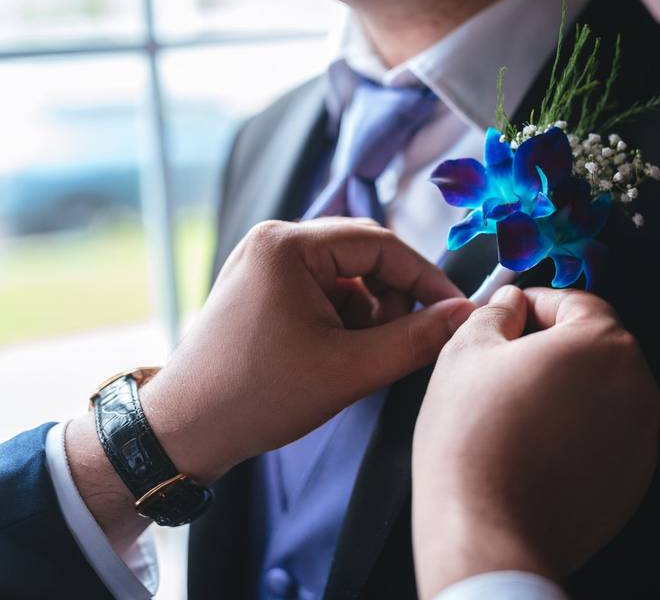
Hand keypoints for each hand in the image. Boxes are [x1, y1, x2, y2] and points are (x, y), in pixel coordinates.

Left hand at [66, 218, 473, 547]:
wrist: (185, 429)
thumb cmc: (259, 397)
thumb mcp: (350, 370)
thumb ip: (416, 338)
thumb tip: (465, 313)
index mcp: (289, 246)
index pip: (383, 245)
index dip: (426, 279)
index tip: (455, 312)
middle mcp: (274, 240)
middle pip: (365, 253)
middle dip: (391, 297)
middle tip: (397, 341)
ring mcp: (264, 260)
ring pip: (347, 273)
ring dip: (367, 310)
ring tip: (355, 355)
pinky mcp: (262, 283)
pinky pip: (323, 286)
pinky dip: (342, 316)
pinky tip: (333, 352)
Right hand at [412, 286, 659, 597]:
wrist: (486, 531)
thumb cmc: (474, 444)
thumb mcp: (467, 352)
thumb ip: (495, 313)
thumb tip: (509, 305)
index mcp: (603, 344)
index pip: (576, 301)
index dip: (534, 304)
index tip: (509, 317)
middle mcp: (637, 386)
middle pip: (593, 347)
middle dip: (551, 348)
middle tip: (503, 367)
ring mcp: (641, 437)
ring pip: (601, 393)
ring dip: (565, 391)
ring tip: (515, 412)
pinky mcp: (633, 479)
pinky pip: (605, 436)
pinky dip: (577, 432)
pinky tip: (535, 446)